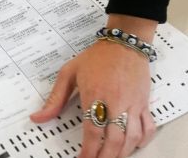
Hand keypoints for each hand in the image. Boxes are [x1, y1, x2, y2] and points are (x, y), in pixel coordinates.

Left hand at [31, 22, 156, 157]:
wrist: (125, 42)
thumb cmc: (98, 56)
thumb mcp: (70, 73)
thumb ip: (55, 99)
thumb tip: (38, 118)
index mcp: (96, 96)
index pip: (93, 132)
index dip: (88, 152)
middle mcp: (117, 102)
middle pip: (114, 141)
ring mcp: (133, 104)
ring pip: (132, 138)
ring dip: (122, 153)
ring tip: (112, 157)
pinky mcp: (144, 102)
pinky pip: (148, 126)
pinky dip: (143, 140)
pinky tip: (134, 146)